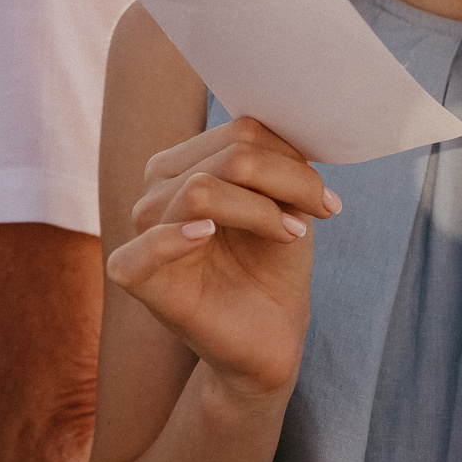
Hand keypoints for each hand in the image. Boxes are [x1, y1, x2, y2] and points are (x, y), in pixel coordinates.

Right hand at [106, 118, 339, 400]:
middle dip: (287, 180)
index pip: (241, 132)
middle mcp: (159, 188)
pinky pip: (149, 244)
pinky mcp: (136, 275)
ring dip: (261, 210)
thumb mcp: (283, 204)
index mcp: (188, 163)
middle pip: (229, 155)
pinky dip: (177, 236)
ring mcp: (144, 230)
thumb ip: (272, 163)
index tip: (324, 197)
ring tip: (291, 234)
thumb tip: (287, 126)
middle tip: (318, 213)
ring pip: (202, 189)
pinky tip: (207, 235)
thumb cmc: (272, 266)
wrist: (269, 335)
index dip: (291, 157)